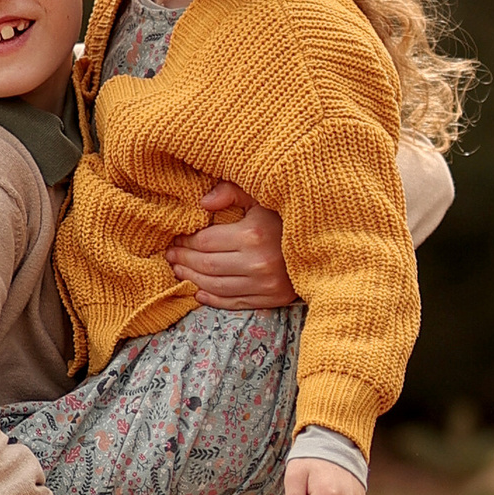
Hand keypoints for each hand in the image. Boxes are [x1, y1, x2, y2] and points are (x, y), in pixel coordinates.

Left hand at [169, 180, 299, 310]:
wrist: (323, 243)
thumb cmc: (288, 216)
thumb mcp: (262, 196)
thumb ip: (232, 192)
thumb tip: (202, 203)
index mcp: (252, 235)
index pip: (206, 242)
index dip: (186, 241)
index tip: (175, 238)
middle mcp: (257, 263)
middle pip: (207, 265)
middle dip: (183, 260)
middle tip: (170, 255)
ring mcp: (265, 285)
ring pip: (216, 286)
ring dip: (192, 279)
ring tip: (179, 270)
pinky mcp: (271, 299)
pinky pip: (233, 302)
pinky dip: (212, 299)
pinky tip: (198, 291)